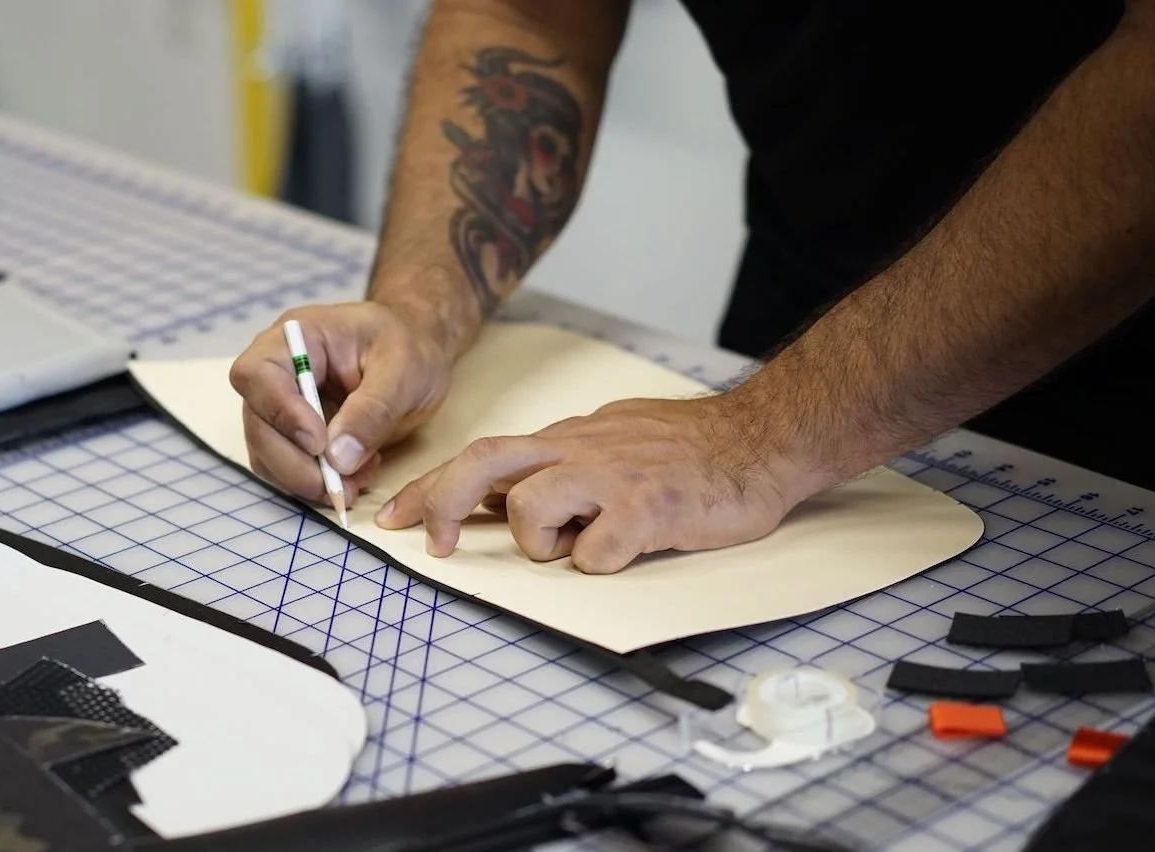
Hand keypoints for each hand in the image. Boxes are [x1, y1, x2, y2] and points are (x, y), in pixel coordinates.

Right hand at [229, 300, 458, 502]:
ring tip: (356, 482)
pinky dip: (313, 485)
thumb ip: (373, 410)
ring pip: (265, 453)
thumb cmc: (409, 346)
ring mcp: (280, 404)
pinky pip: (285, 469)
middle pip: (257, 422)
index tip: (319, 444)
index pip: (259, 373)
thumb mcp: (403, 370)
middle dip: (293, 462)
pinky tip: (353, 478)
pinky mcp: (292, 435)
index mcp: (296, 337)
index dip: (281, 412)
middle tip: (339, 486)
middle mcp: (277, 370)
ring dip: (304, 481)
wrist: (419, 352)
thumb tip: (339, 458)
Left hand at [374, 396, 806, 573]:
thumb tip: (498, 498)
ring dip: (537, 541)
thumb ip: (555, 467)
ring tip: (575, 547)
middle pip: (482, 463)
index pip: (478, 456)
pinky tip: (622, 554)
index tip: (393, 517)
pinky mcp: (649, 508)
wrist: (760, 439)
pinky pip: (597, 549)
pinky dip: (598, 563)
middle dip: (444, 503)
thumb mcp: (605, 444)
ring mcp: (612, 478)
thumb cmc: (686, 451)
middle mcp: (577, 451)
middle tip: (439, 545)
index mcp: (564, 442)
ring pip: (531, 507)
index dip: (429, 488)